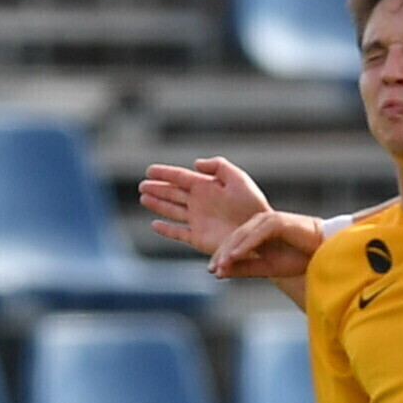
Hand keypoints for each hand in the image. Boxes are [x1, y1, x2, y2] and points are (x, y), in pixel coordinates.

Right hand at [140, 157, 271, 256]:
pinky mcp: (198, 238)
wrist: (260, 234)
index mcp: (207, 187)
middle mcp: (200, 202)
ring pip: (172, 210)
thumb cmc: (253, 206)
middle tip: (142, 185)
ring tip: (143, 198)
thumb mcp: (238, 179)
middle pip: (173, 193)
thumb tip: (195, 164)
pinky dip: (166, 229)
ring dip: (158, 205)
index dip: (165, 173)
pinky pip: (178, 232)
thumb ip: (218, 166)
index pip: (181, 177)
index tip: (149, 170)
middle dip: (157, 189)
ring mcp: (198, 220)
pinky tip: (154, 224)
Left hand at [209, 210, 324, 281]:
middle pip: (234, 238)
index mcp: (257, 232)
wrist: (325, 251)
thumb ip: (245, 268)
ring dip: (230, 250)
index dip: (222, 257)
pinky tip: (235, 256)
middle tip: (212, 269)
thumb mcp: (268, 268)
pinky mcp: (277, 221)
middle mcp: (260, 223)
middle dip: (222, 254)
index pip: (234, 243)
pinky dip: (245, 246)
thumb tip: (220, 274)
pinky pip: (257, 235)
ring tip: (220, 264)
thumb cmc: (300, 259)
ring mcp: (268, 220)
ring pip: (243, 235)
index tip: (212, 272)